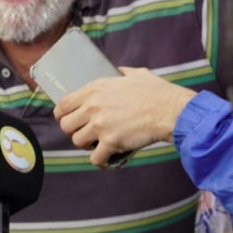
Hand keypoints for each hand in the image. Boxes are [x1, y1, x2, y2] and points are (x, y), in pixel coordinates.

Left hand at [54, 67, 195, 167]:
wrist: (171, 110)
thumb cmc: (157, 92)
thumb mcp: (137, 74)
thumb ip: (123, 72)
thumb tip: (119, 71)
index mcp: (96, 88)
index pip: (64, 103)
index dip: (62, 114)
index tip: (66, 119)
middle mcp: (94, 106)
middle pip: (66, 125)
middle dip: (73, 131)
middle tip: (85, 133)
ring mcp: (101, 125)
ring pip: (77, 141)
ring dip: (86, 145)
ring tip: (97, 144)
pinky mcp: (111, 142)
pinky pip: (95, 158)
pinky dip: (100, 161)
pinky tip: (107, 158)